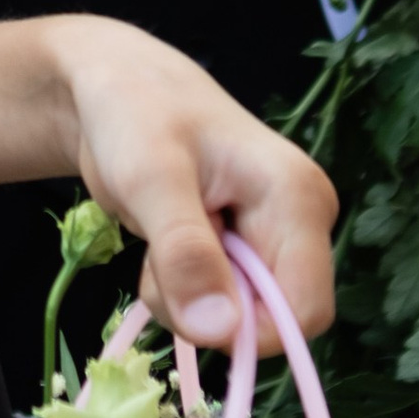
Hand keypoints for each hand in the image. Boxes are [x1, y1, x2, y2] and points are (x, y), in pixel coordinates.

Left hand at [52, 16, 337, 352]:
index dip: (246, 329)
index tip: (184, 303)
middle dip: (209, 312)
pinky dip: (185, 289)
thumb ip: (185, 253)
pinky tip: (166, 245)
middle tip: (158, 263)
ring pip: (244, 316)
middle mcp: (303, 220)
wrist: (114, 86)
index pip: (304, 311)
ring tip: (159, 242)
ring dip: (189, 300)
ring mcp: (278, 234)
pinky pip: (226, 301)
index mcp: (298, 197)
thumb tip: (218, 331)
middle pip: (275, 319)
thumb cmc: (132, 114)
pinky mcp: (251, 245)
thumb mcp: (149, 180)